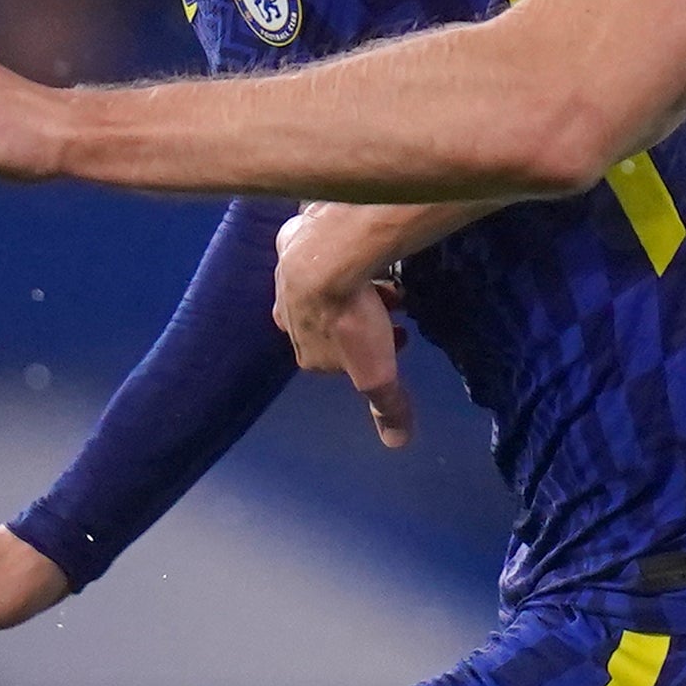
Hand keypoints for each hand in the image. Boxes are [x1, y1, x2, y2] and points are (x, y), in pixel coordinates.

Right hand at [273, 202, 418, 449]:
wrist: (326, 258)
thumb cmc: (350, 321)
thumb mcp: (376, 372)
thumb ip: (386, 406)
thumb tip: (397, 443)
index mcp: (306, 351)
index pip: (335, 361)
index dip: (368, 354)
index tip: (399, 339)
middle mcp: (289, 317)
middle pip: (329, 325)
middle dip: (362, 323)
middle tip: (395, 314)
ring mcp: (286, 279)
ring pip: (322, 288)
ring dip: (355, 290)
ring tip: (389, 283)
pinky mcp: (291, 242)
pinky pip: (314, 250)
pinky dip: (335, 253)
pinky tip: (356, 247)